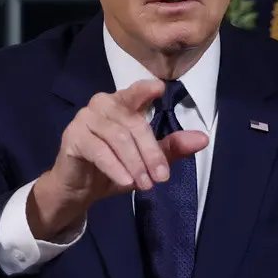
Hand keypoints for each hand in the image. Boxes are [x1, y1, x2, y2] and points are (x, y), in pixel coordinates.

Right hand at [28, 78, 208, 240]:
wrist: (78, 189)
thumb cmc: (114, 168)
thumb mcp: (146, 161)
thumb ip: (172, 148)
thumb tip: (203, 138)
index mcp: (122, 103)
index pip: (136, 92)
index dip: (145, 89)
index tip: (159, 88)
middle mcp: (103, 104)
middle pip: (133, 124)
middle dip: (150, 152)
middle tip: (162, 177)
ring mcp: (85, 118)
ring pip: (118, 137)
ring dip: (135, 163)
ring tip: (145, 185)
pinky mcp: (73, 137)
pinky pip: (98, 150)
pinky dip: (115, 167)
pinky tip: (126, 182)